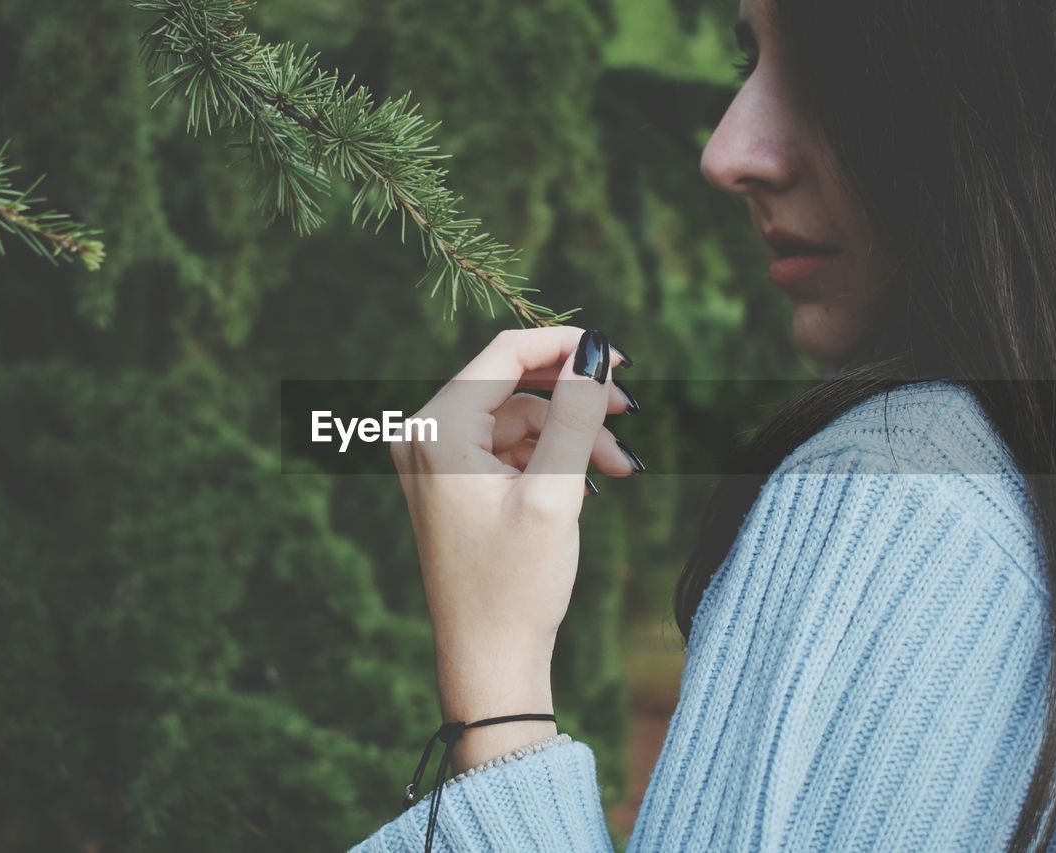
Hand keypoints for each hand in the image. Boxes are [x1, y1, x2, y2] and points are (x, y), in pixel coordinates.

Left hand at [390, 327, 639, 768]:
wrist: (488, 662)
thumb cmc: (515, 585)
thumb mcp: (555, 492)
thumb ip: (576, 414)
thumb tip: (596, 351)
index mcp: (436, 429)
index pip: (505, 353)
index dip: (567, 346)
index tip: (622, 358)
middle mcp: (423, 436)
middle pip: (513, 385)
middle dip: (575, 398)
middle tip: (631, 411)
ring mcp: (434, 461)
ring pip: (519, 419)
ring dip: (572, 436)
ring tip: (621, 469)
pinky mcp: (451, 485)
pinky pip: (508, 450)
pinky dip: (551, 459)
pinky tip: (588, 484)